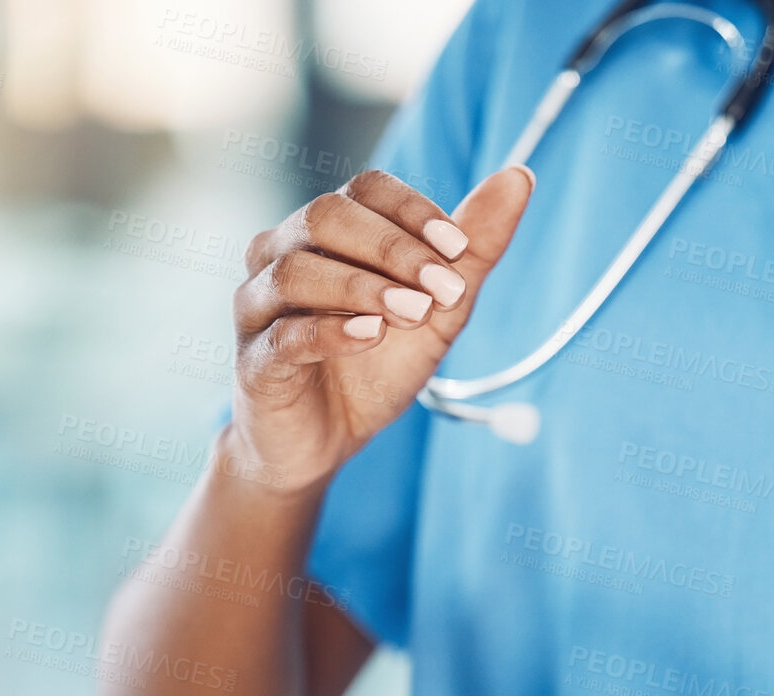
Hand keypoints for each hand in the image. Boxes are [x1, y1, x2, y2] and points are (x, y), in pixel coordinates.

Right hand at [228, 165, 534, 493]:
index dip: (412, 210)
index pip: (364, 188)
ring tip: (414, 313)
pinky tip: (370, 336)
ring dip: (364, 287)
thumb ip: (476, 249)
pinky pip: (283, 334)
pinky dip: (329, 331)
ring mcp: (259, 305)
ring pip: (297, 270)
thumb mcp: (441, 306)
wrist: (327, 442)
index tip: (460, 247)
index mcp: (326, 232)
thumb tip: (521, 176)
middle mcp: (281, 253)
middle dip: (393, 248)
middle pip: (325, 217)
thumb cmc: (377, 365)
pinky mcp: (253, 360)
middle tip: (444, 288)